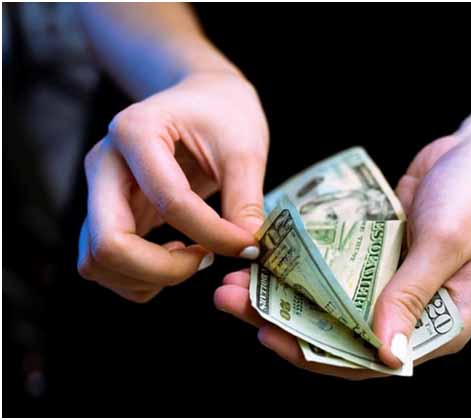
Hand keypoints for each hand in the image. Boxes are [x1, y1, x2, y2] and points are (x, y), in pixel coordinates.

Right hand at [78, 71, 268, 301]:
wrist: (201, 99)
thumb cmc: (222, 114)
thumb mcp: (245, 148)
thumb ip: (246, 200)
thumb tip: (247, 249)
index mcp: (136, 131)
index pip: (169, 201)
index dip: (212, 234)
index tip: (247, 244)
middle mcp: (104, 163)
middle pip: (108, 242)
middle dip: (163, 269)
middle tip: (205, 261)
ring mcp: (99, 190)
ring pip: (96, 261)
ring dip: (146, 278)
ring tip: (191, 259)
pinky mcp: (106, 212)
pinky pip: (103, 264)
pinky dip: (137, 277)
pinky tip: (174, 257)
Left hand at [215, 121, 470, 378]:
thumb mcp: (448, 242)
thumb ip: (412, 294)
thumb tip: (384, 352)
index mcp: (442, 323)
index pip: (371, 359)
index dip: (316, 354)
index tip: (269, 336)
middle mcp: (414, 309)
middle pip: (342, 332)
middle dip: (286, 321)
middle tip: (234, 301)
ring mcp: (394, 280)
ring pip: (332, 300)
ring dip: (287, 292)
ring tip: (239, 279)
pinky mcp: (380, 252)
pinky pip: (337, 267)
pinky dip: (306, 264)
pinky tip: (272, 254)